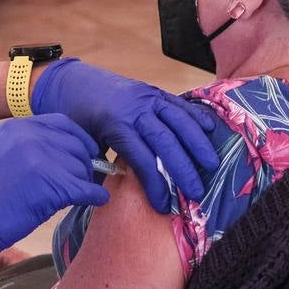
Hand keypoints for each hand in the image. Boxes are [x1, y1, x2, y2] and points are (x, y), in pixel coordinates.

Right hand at [0, 114, 108, 273]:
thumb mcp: (3, 156)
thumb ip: (33, 147)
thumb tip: (72, 156)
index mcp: (18, 126)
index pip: (64, 124)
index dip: (80, 141)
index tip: (86, 156)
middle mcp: (29, 136)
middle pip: (77, 145)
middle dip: (86, 163)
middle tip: (86, 181)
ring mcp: (39, 157)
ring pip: (82, 168)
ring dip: (86, 183)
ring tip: (81, 195)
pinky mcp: (49, 184)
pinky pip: (85, 188)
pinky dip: (95, 197)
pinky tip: (95, 201)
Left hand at [31, 58, 218, 211]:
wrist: (75, 83)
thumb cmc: (79, 117)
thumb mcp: (82, 143)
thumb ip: (96, 168)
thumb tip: (108, 197)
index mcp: (115, 125)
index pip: (142, 159)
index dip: (155, 183)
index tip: (164, 205)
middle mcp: (135, 110)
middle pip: (166, 141)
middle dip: (184, 168)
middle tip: (198, 192)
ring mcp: (147, 97)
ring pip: (178, 120)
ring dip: (198, 143)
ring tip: (212, 164)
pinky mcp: (154, 91)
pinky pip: (179, 104)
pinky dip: (196, 116)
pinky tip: (211, 130)